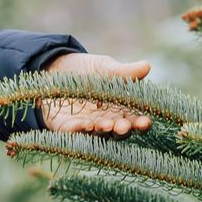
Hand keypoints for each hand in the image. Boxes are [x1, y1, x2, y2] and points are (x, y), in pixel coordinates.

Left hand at [39, 52, 154, 136]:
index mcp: (119, 109)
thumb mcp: (105, 67)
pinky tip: (84, 126)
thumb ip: (124, 72)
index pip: (134, 120)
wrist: (55, 69)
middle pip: (118, 132)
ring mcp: (86, 126)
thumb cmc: (86, 70)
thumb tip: (147, 66)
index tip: (145, 121)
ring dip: (101, 131)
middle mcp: (105, 122)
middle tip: (124, 126)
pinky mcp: (65, 127)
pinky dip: (78, 130)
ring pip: (97, 135)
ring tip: (105, 125)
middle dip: (122, 130)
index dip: (140, 123)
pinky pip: (73, 133)